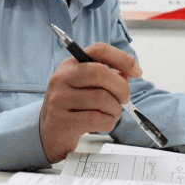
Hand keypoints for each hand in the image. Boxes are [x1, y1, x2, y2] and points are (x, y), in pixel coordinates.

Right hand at [39, 43, 140, 162]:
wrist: (47, 134)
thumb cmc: (71, 108)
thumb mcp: (84, 87)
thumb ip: (105, 78)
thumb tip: (127, 74)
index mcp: (70, 65)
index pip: (99, 50)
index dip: (122, 58)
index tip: (137, 71)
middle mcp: (61, 78)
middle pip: (101, 73)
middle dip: (121, 88)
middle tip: (124, 99)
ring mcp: (59, 99)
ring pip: (102, 99)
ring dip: (115, 110)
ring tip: (111, 114)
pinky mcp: (61, 121)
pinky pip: (97, 119)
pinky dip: (108, 123)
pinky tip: (104, 123)